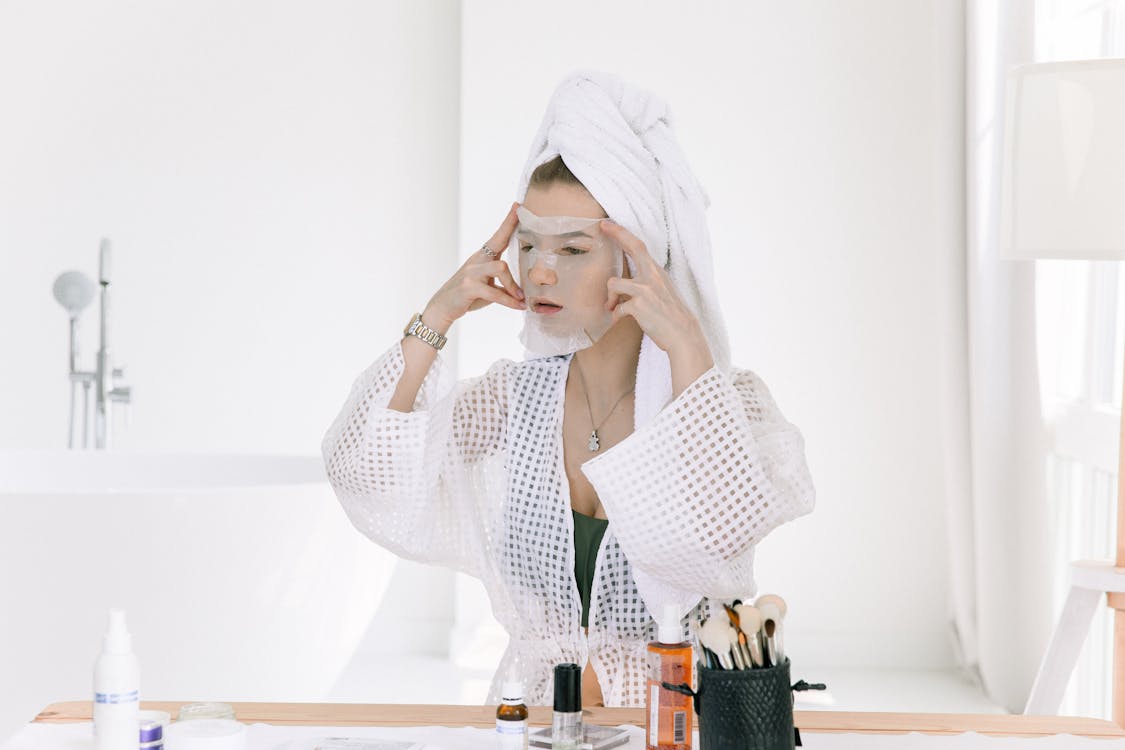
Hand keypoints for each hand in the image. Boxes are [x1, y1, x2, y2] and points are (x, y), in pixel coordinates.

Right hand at [423, 203, 525, 331]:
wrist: (443, 307)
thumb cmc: (467, 296)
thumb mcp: (486, 286)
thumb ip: (502, 283)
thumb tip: (523, 289)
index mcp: (482, 257)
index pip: (498, 235)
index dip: (508, 221)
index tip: (518, 206)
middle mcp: (477, 260)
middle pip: (499, 242)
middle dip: (511, 231)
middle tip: (528, 230)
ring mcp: (472, 272)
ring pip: (501, 268)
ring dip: (514, 285)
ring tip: (522, 298)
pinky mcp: (469, 287)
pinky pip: (495, 293)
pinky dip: (509, 301)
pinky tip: (518, 306)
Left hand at [601, 220, 709, 359]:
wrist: (683, 335)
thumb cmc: (672, 316)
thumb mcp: (663, 291)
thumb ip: (648, 282)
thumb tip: (631, 282)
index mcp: (657, 272)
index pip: (639, 246)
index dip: (623, 233)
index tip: (608, 224)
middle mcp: (652, 276)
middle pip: (632, 247)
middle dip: (616, 234)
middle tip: (602, 228)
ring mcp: (645, 289)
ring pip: (613, 283)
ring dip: (609, 298)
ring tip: (611, 307)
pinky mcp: (639, 305)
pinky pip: (617, 308)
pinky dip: (615, 315)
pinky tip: (619, 320)